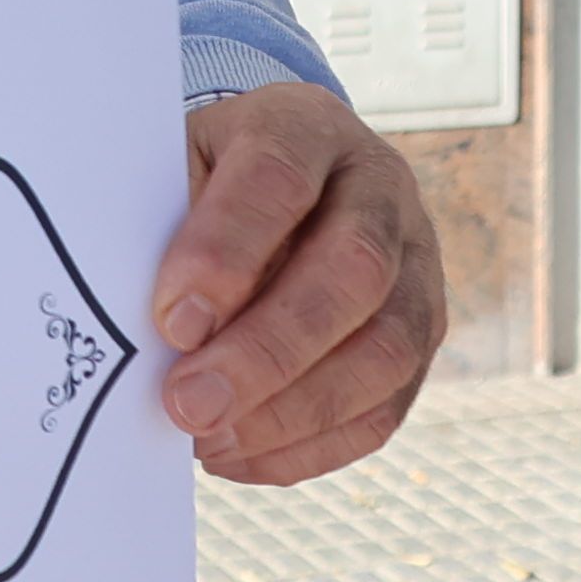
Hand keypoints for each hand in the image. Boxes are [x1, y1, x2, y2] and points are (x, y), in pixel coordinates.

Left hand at [144, 85, 447, 484]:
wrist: (275, 180)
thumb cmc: (202, 182)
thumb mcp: (171, 171)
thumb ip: (162, 233)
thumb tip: (156, 336)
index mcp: (305, 127)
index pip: (279, 177)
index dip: (227, 251)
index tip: (171, 320)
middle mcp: (379, 188)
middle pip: (354, 269)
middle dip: (268, 350)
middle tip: (188, 404)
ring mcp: (416, 263)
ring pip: (388, 347)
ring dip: (295, 410)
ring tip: (211, 439)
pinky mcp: (424, 334)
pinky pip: (387, 406)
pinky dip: (310, 446)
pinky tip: (237, 454)